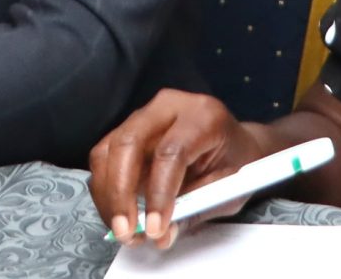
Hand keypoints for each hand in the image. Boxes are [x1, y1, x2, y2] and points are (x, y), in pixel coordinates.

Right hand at [88, 88, 267, 248]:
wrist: (236, 142)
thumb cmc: (236, 162)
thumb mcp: (229, 189)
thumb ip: (196, 210)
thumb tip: (163, 234)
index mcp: (203, 116)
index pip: (171, 152)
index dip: (159, 193)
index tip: (155, 229)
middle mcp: (168, 106)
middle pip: (129, 143)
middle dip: (121, 192)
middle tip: (126, 232)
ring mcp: (144, 115)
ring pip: (108, 150)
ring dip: (108, 195)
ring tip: (123, 229)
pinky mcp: (128, 129)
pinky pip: (104, 157)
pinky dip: (106, 190)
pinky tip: (119, 214)